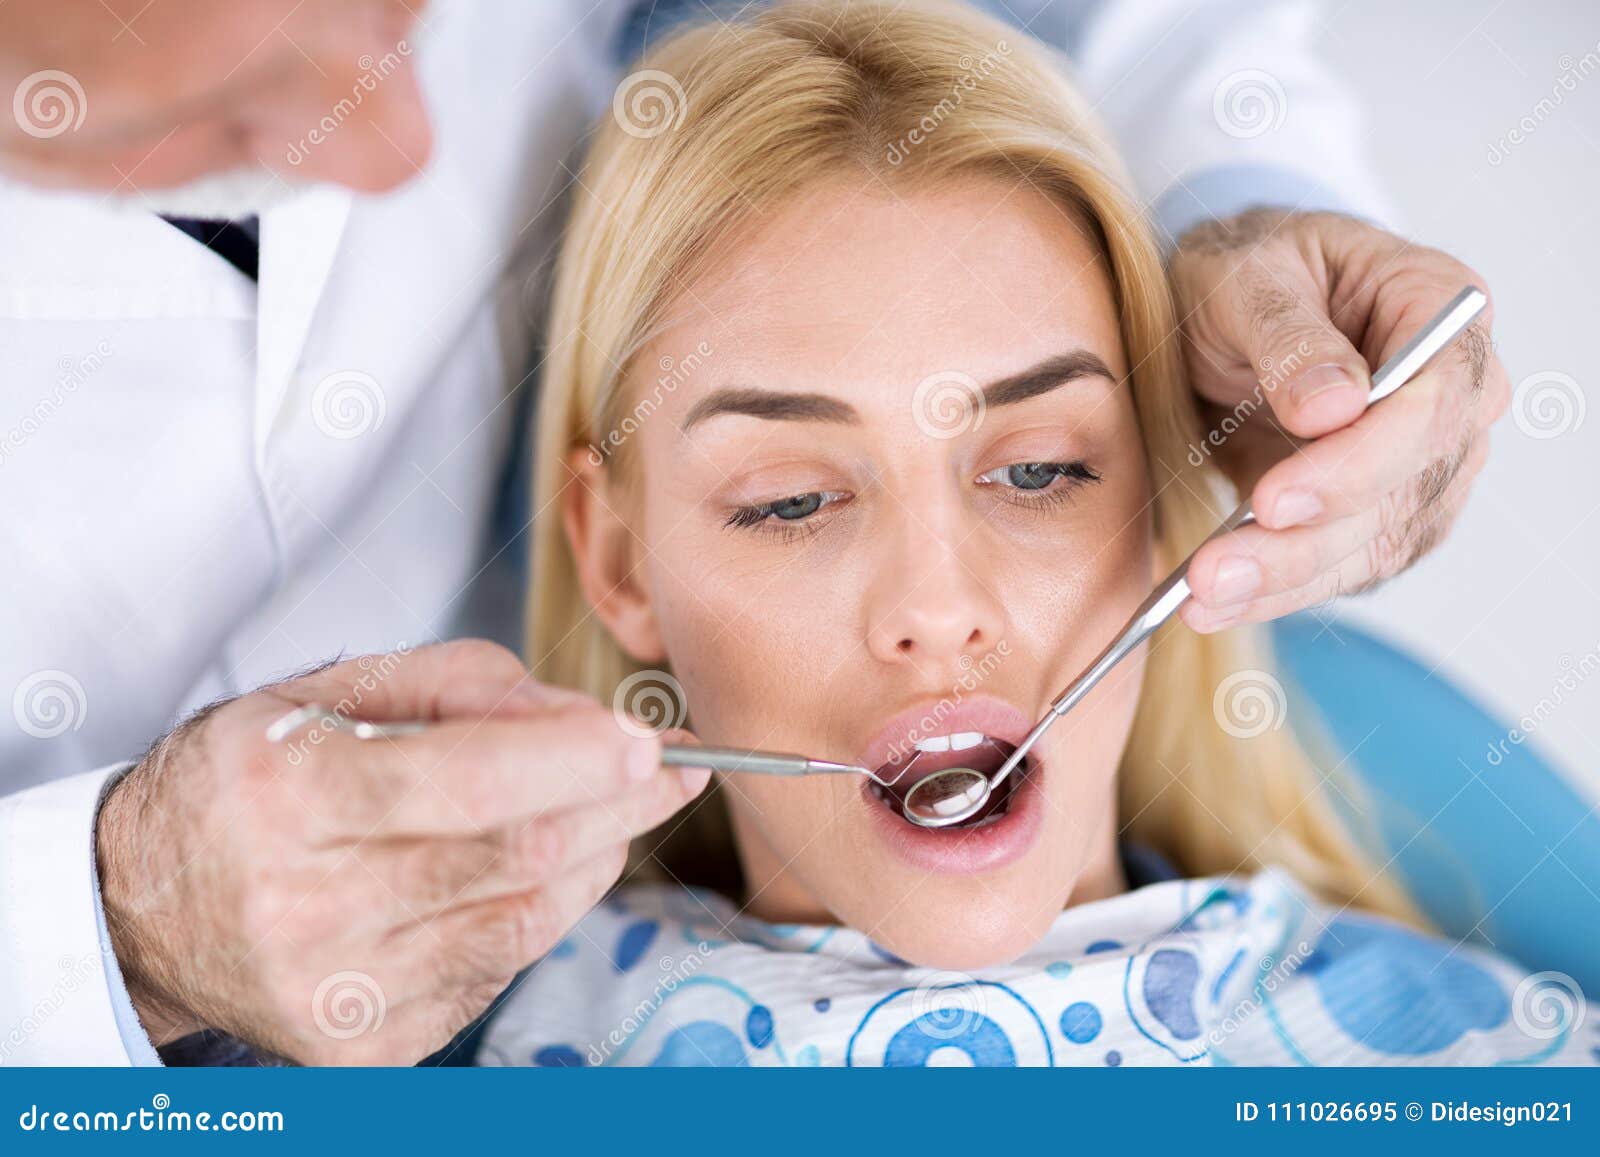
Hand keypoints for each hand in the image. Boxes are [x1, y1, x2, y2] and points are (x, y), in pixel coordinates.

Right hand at [95, 640, 707, 1063]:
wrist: (144, 906)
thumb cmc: (249, 779)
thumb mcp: (330, 691)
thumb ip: (462, 682)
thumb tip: (583, 718)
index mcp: (287, 796)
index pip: (466, 780)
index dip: (574, 759)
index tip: (644, 737)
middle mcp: (307, 905)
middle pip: (515, 854)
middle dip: (619, 806)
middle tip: (678, 767)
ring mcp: (338, 992)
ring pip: (523, 919)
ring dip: (598, 857)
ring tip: (625, 808)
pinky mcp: (363, 1049)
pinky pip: (497, 971)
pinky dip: (543, 911)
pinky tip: (550, 868)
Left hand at [1169, 209, 1508, 631]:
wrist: (1226, 304)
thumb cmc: (1248, 270)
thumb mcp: (1247, 274)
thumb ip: (1289, 335)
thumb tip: (1337, 407)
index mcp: (1440, 309)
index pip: (1436, 403)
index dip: (1362, 462)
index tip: (1277, 499)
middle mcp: (1451, 395)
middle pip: (1406, 490)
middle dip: (1306, 540)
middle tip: (1214, 570)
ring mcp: (1422, 463)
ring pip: (1373, 544)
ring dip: (1283, 580)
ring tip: (1198, 596)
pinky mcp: (1377, 514)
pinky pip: (1338, 567)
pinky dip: (1275, 591)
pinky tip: (1213, 605)